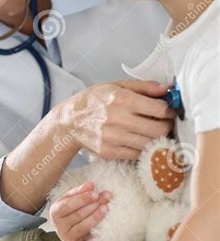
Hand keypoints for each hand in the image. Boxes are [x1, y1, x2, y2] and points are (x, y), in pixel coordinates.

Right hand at [49, 181, 111, 240]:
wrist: (69, 232)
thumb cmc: (71, 213)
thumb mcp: (71, 200)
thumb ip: (80, 192)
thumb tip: (90, 184)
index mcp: (56, 210)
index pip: (69, 204)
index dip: (82, 199)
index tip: (96, 193)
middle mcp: (59, 225)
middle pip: (77, 215)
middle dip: (92, 206)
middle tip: (105, 199)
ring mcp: (67, 237)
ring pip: (81, 227)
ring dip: (94, 218)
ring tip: (106, 209)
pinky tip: (99, 237)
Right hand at [56, 79, 175, 160]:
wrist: (69, 121)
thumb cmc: (95, 100)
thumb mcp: (117, 86)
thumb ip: (144, 87)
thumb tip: (168, 89)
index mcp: (123, 99)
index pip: (160, 109)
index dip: (170, 112)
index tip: (170, 112)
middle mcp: (119, 119)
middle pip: (159, 129)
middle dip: (167, 127)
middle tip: (165, 124)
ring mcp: (114, 137)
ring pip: (150, 144)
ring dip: (157, 139)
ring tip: (153, 132)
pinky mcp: (110, 151)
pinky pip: (137, 154)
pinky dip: (143, 149)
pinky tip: (140, 141)